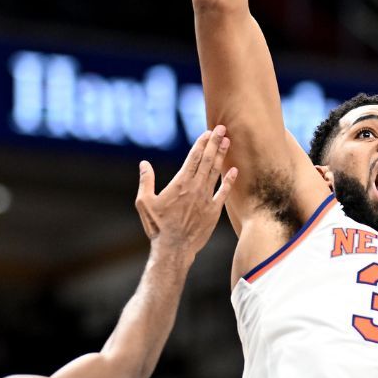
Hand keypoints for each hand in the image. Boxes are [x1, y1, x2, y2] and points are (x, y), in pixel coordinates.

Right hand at [136, 127, 236, 261]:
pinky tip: (234, 170)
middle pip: (207, 160)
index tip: (207, 132)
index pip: (193, 158)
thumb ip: (145, 181)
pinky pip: (224, 192)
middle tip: (222, 129)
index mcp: (180, 183)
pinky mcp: (214, 211)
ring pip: (216, 172)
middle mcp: (195, 187)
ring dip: (222, 156)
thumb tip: (143, 164)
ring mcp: (206, 198)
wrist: (174, 248)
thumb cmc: (157, 226)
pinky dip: (229, 180)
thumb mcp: (144, 202)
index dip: (201, 143)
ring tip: (227, 142)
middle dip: (215, 143)